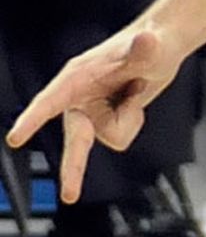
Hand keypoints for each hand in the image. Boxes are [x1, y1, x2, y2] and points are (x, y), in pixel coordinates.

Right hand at [5, 21, 186, 203]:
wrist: (160, 50)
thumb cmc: (148, 43)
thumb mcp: (150, 45)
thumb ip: (144, 47)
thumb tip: (146, 41)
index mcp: (77, 77)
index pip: (50, 101)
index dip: (32, 120)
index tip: (15, 138)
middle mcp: (78, 98)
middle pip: (74, 139)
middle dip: (73, 169)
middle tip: (70, 195)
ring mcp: (91, 112)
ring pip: (111, 136)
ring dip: (129, 117)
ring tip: (135, 89)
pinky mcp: (104, 121)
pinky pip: (121, 136)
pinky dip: (133, 120)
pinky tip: (133, 101)